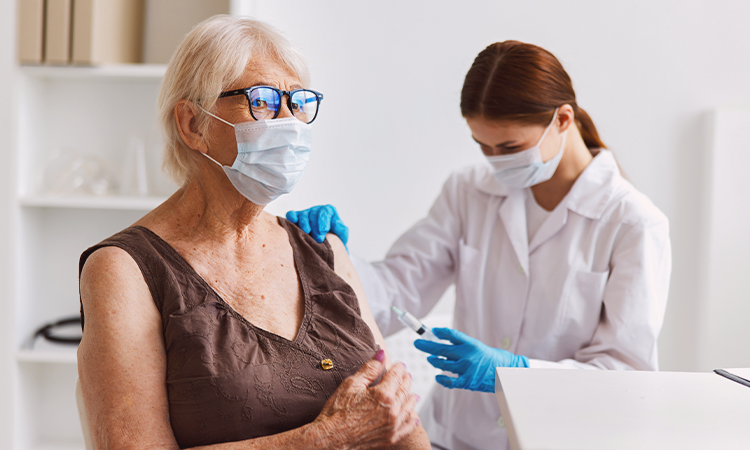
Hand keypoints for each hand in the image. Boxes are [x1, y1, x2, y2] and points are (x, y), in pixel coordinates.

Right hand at [286, 205, 348, 246]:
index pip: (326, 211)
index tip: (324, 230)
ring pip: (303, 215)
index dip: (324, 220)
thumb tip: (336, 223)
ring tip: (306, 232)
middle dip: (315, 226)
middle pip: (314, 214)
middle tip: (318, 238)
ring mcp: (306, 214)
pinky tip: (293, 221)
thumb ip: (341, 228)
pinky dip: (291, 217)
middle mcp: (316, 211)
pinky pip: (291, 214)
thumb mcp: (341, 234)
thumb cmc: (334, 238)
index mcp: (328, 212)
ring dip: (304, 223)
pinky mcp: (296, 218)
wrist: (326, 245)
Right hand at [313, 350, 418, 448]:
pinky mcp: (390, 438)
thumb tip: (381, 354)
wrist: (330, 439)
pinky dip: (412, 421)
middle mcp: (392, 411)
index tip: (400, 365)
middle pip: (404, 391)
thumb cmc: (337, 412)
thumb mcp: (351, 384)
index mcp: (383, 394)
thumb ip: (370, 369)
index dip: (399, 368)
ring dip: (411, 399)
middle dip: (406, 381)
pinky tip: (413, 417)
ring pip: (408, 408)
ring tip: (413, 394)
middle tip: (407, 376)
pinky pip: (407, 428)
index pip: (396, 376)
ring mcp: (392, 426)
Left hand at [413, 327, 528, 392]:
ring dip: (434, 361)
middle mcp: (467, 356)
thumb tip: (440, 337)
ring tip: (430, 359)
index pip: (450, 335)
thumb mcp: (477, 346)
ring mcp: (466, 370)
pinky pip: (449, 381)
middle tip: (418, 343)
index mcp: (471, 344)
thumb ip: (460, 343)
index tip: (429, 332)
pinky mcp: (467, 382)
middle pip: (441, 349)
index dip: (437, 333)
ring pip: (443, 364)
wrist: (507, 374)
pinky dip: (442, 378)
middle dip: (426, 346)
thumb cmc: (493, 358)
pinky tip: (437, 376)